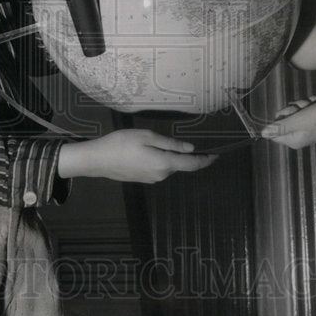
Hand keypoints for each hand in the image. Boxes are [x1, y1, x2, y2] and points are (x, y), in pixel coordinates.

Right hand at [58, 129, 216, 182]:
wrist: (98, 160)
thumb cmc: (121, 144)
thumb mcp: (147, 137)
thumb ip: (170, 144)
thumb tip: (190, 148)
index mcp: (164, 164)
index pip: (192, 164)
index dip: (206, 160)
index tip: (217, 154)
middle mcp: (161, 175)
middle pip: (181, 165)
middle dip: (188, 156)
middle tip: (194, 142)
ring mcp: (152, 179)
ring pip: (169, 167)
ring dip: (173, 158)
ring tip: (168, 143)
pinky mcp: (143, 179)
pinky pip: (159, 169)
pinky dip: (162, 161)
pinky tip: (153, 150)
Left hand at [260, 98, 315, 149]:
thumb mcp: (299, 121)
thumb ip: (280, 127)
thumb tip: (262, 133)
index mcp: (292, 139)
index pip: (274, 130)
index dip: (280, 118)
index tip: (290, 115)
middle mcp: (297, 135)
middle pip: (284, 117)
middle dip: (293, 108)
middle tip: (303, 110)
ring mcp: (305, 127)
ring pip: (294, 110)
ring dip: (302, 104)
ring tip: (313, 107)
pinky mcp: (312, 120)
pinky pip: (304, 107)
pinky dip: (310, 103)